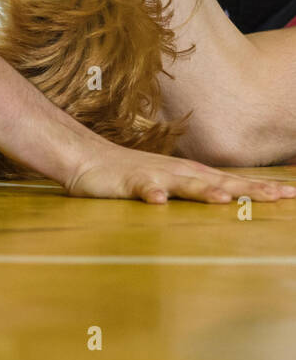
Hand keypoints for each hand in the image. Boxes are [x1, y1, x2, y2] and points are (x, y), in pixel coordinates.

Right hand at [64, 143, 295, 203]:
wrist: (86, 158)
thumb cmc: (129, 174)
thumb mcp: (168, 183)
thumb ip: (194, 191)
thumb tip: (227, 200)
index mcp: (190, 175)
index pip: (233, 181)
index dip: (261, 187)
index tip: (292, 194)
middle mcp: (178, 173)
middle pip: (219, 181)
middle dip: (249, 188)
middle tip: (280, 195)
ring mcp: (154, 176)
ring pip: (183, 184)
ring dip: (203, 191)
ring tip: (225, 199)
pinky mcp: (128, 182)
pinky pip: (141, 189)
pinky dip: (151, 194)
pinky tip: (159, 201)